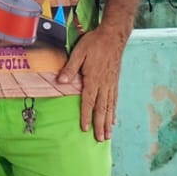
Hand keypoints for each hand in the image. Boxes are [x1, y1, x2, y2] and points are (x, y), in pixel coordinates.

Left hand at [58, 23, 128, 140]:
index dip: (86, 115)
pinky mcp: (115, 81)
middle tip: (101, 139)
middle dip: (100, 125)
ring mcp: (111, 84)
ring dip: (108, 122)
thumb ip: (70, 69)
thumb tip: (61, 82)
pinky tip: (114, 118)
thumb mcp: (78, 53)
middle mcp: (104, 85)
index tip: (84, 128)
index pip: (88, 101)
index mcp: (93, 79)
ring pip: (110, 106)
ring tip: (108, 135)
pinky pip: (115, 100)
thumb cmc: (94, 43)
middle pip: (101, 108)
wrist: (113, 36)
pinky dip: (114, 111)